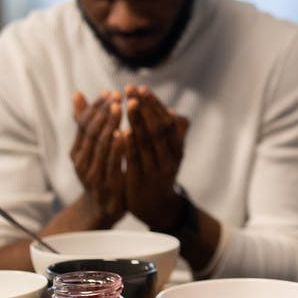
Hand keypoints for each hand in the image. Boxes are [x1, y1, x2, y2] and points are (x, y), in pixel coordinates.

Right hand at [70, 90, 125, 223]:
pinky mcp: (107, 185)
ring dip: (110, 125)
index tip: (110, 93)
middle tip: (117, 97)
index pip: (84, 124)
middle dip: (104, 113)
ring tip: (120, 108)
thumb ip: (86, 124)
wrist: (102, 209)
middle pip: (91, 132)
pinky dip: (117, 147)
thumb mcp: (91, 149)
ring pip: (100, 145)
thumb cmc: (100, 173)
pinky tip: (125, 133)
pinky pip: (112, 163)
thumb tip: (77, 94)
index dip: (95, 108)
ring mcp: (92, 174)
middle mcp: (81, 162)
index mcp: (77, 152)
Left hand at [123, 85, 190, 230]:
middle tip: (131, 89)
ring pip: (146, 142)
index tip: (142, 89)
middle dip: (144, 108)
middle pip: (157, 129)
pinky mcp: (141, 181)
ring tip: (126, 103)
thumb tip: (175, 114)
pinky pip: (134, 159)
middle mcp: (169, 159)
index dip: (154, 105)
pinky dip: (128, 144)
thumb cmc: (162, 175)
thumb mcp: (172, 155)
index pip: (166, 122)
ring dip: (137, 121)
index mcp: (176, 150)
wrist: (158, 208)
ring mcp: (156, 171)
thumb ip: (174, 136)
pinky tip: (120, 130)